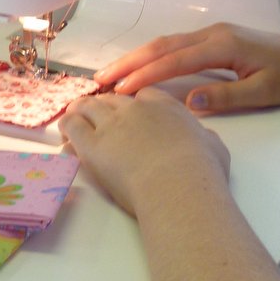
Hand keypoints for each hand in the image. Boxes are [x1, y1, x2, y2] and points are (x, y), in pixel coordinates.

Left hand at [58, 88, 229, 215]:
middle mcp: (135, 109)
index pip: (143, 94)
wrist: (179, 185)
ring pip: (87, 106)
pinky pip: (71, 125)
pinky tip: (65, 135)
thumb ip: (203, 137)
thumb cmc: (202, 170)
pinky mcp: (91, 144)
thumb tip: (203, 140)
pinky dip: (66, 127)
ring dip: (80, 111)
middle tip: (97, 117)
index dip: (134, 104)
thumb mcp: (214, 146)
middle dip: (103, 106)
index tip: (132, 116)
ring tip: (74, 119)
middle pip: (111, 99)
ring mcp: (110, 124)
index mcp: (165, 106)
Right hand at [94, 23, 279, 113]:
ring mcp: (212, 33)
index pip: (174, 61)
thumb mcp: (264, 92)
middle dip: (129, 62)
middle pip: (161, 45)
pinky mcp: (213, 38)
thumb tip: (190, 101)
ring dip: (136, 57)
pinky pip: (174, 45)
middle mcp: (212, 33)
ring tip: (111, 74)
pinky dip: (152, 55)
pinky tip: (139, 66)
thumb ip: (227, 97)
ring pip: (165, 42)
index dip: (145, 75)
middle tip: (100, 79)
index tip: (121, 91)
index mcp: (223, 45)